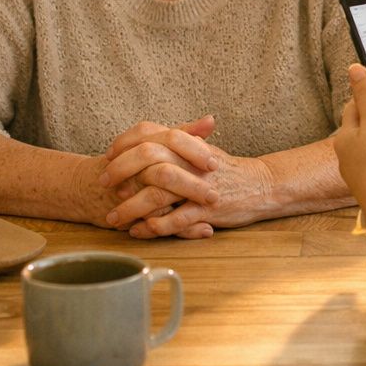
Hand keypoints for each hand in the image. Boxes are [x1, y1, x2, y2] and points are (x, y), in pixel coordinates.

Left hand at [100, 116, 270, 238]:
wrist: (263, 185)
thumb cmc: (228, 170)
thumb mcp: (202, 149)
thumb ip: (176, 141)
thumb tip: (143, 139)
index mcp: (188, 143)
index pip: (148, 133)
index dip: (124, 144)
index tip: (108, 156)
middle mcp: (191, 161)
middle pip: (147, 159)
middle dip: (120, 173)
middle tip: (103, 185)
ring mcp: (199, 186)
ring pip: (157, 194)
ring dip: (131, 207)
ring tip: (113, 219)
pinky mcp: (207, 210)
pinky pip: (175, 220)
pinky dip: (153, 227)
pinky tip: (139, 231)